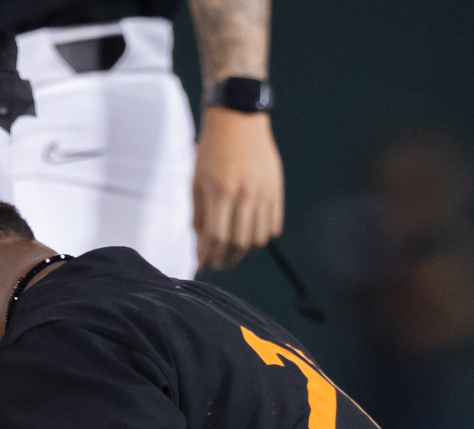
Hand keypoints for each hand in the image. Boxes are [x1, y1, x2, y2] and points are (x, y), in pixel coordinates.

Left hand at [194, 107, 283, 269]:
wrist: (238, 118)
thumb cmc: (212, 149)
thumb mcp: (197, 180)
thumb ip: (199, 215)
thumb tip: (201, 247)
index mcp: (220, 191)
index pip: (216, 237)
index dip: (209, 256)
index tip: (204, 265)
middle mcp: (244, 194)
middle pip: (238, 243)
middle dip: (226, 259)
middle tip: (218, 263)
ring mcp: (263, 192)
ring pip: (257, 239)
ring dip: (244, 251)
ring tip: (234, 250)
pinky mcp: (276, 189)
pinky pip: (272, 226)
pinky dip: (261, 236)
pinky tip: (250, 234)